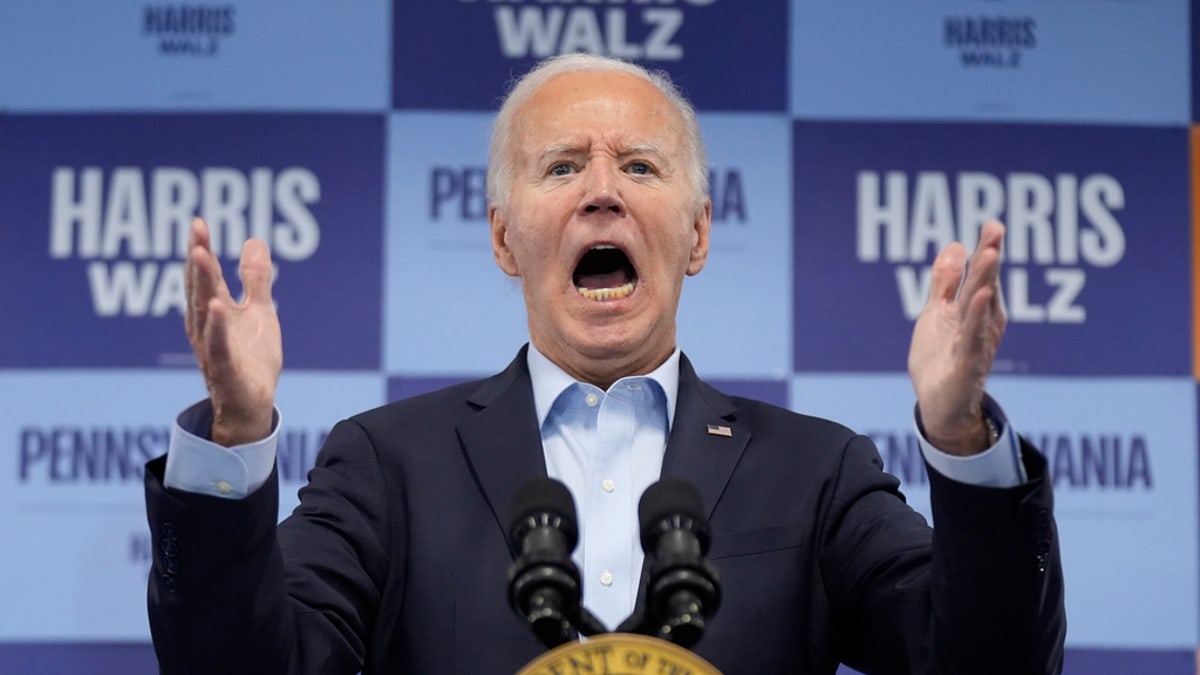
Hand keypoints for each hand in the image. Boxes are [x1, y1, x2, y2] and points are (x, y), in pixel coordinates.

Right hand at [184, 217, 281, 446]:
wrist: (253, 405)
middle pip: (200, 288)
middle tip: (196, 230)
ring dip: (202, 284)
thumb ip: (255, 279)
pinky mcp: (225, 369)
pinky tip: (217, 307)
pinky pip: (218, 347)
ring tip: (201, 256)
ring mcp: (213, 347)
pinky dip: (216, 327)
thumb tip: (253, 240)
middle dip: (197, 259)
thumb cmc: (251, 359)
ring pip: (204, 313)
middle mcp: (206, 327)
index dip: (201, 249)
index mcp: (214, 311)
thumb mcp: (259, 312)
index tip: (199, 222)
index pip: (205, 276)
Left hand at [907, 221, 1006, 455]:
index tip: (993, 224)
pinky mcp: (967, 365)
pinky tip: (977, 297)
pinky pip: (972, 338)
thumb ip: (945, 283)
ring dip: (985, 281)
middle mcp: (981, 324)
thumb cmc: (941, 358)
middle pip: (985, 286)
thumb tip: (955, 244)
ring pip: (980, 308)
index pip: (982, 276)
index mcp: (975, 310)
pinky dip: (975, 318)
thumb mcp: (937, 314)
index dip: (987, 250)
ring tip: (989, 254)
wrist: (939, 405)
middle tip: (995, 229)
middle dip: (989, 257)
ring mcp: (976, 344)